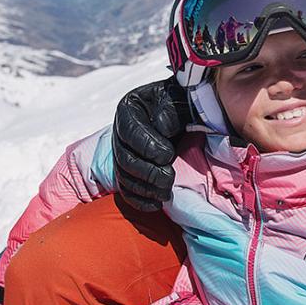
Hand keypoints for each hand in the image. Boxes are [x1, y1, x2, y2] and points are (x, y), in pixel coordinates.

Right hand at [112, 78, 191, 210]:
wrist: (185, 111)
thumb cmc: (183, 103)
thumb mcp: (180, 99)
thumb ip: (171, 112)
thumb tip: (162, 129)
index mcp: (130, 109)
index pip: (130, 132)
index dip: (147, 147)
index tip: (168, 155)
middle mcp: (120, 131)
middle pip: (125, 158)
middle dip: (147, 173)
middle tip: (168, 178)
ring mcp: (122, 151)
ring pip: (124, 177)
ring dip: (145, 189)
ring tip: (165, 193)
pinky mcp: (128, 169)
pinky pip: (126, 189)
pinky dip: (139, 200)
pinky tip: (155, 205)